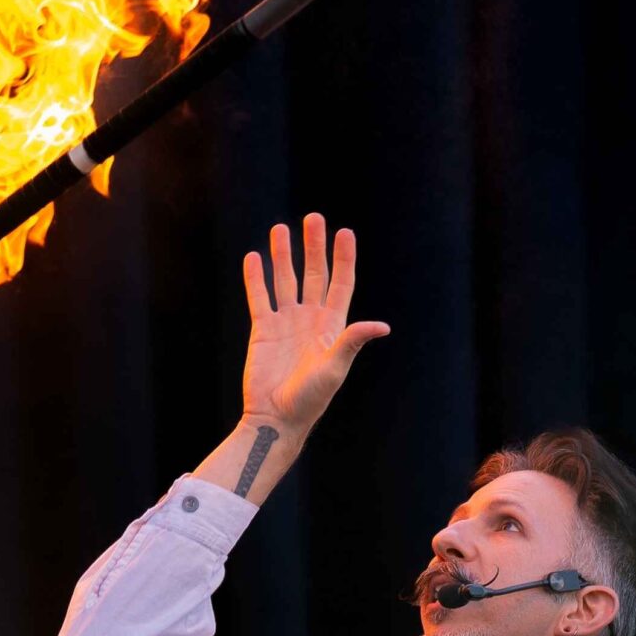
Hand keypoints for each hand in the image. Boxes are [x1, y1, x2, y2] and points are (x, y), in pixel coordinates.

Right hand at [241, 213, 389, 437]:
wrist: (276, 418)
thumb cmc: (309, 399)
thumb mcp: (334, 369)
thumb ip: (351, 342)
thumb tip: (382, 326)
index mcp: (332, 327)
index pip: (340, 283)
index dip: (343, 258)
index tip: (344, 232)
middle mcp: (310, 319)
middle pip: (313, 274)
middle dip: (313, 247)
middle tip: (313, 218)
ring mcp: (286, 323)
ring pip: (285, 280)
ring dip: (283, 255)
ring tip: (280, 230)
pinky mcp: (263, 330)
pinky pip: (259, 298)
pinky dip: (255, 278)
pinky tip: (253, 258)